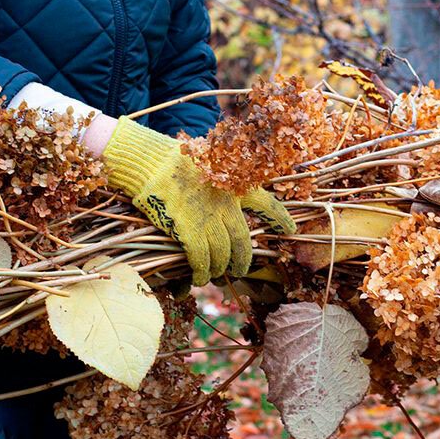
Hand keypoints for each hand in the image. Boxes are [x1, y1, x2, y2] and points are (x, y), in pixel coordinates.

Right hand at [102, 117, 294, 285]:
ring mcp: (208, 217)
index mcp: (234, 185)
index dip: (280, 218)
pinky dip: (201, 272)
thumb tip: (220, 207)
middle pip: (242, 242)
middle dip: (242, 262)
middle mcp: (226, 203)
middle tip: (238, 271)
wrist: (149, 160)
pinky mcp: (189, 229)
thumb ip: (218, 185)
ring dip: (218, 270)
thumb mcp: (207, 164)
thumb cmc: (172, 160)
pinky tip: (197, 278)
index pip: (266, 202)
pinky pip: (201, 259)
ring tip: (214, 276)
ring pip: (222, 255)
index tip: (290, 230)